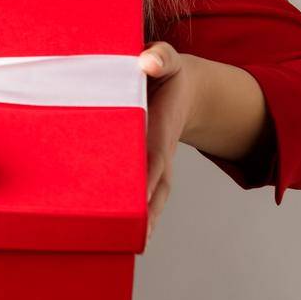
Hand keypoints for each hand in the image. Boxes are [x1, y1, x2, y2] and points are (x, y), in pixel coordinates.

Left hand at [139, 41, 201, 238]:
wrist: (181, 89)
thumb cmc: (166, 73)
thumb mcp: (167, 59)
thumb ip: (160, 58)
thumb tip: (148, 63)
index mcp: (161, 128)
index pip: (153, 157)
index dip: (146, 177)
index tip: (139, 197)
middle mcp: (158, 152)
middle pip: (154, 188)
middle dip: (144, 211)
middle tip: (130, 234)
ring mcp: (153, 163)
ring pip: (150, 196)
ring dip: (140, 219)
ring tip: (125, 242)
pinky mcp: (143, 166)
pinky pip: (140, 192)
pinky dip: (135, 212)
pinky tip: (119, 232)